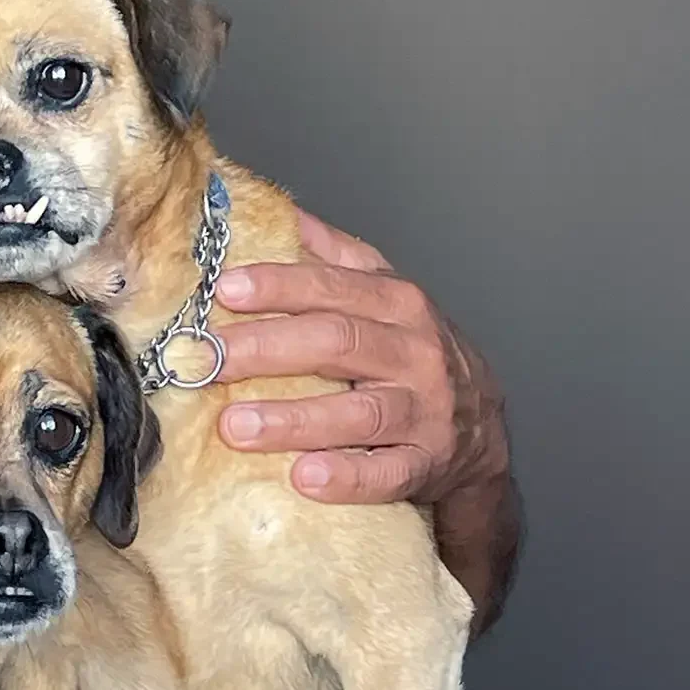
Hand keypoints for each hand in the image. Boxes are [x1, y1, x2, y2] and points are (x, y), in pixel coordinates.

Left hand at [208, 210, 520, 627]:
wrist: (480, 430)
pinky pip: (387, 474)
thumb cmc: (411, 353)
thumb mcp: (382, 295)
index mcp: (397, 303)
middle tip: (209, 359)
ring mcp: (424, 412)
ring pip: (360, 412)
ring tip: (235, 425)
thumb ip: (332, 256)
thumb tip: (275, 211)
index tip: (225, 289)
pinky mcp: (425, 466)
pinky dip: (346, 477)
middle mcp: (414, 353)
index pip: (332, 288)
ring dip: (295, 419)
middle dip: (268, 348)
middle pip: (337, 343)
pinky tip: (303, 477)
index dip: (279, 286)